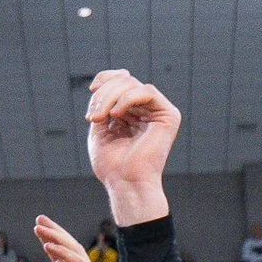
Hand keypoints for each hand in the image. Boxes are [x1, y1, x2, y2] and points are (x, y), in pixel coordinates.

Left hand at [32, 216, 111, 261]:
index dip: (50, 242)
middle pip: (67, 249)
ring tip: (41, 228)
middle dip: (53, 233)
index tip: (38, 230)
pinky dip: (65, 254)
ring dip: (57, 238)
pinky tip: (50, 246)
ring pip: (73, 252)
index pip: (61, 256)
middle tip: (39, 220)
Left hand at [84, 70, 179, 226]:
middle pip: (124, 80)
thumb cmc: (112, 164)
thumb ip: (103, 104)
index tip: (92, 89)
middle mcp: (147, 109)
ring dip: (110, 98)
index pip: (122, 80)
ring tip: (99, 119)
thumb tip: (103, 83)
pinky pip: (147, 92)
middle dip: (103, 94)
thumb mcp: (99, 128)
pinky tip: (116, 115)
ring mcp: (158, 112)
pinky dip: (127, 99)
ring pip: (132, 84)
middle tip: (93, 117)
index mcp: (133, 112)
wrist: (125, 184)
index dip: (106, 78)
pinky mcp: (168, 116)